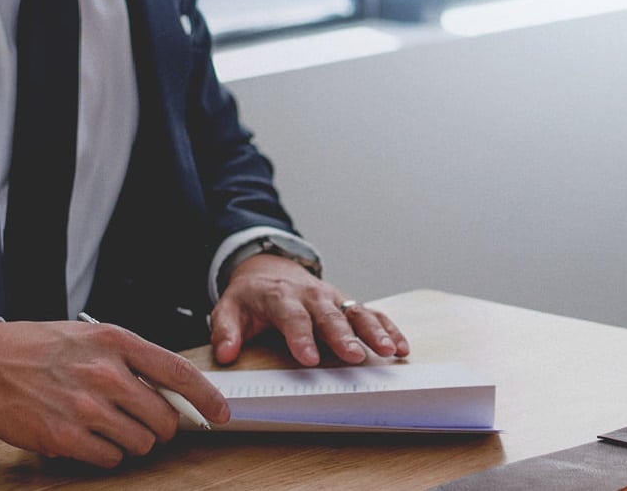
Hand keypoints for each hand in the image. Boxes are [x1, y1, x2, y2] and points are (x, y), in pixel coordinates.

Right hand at [0, 321, 229, 467]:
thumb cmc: (43, 346)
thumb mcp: (94, 337)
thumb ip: (133, 359)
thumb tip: (170, 390)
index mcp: (117, 342)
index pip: (178, 372)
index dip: (206, 397)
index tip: (220, 412)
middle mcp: (106, 373)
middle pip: (163, 418)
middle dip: (162, 426)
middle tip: (147, 421)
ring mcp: (86, 406)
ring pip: (141, 442)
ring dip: (134, 440)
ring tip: (112, 426)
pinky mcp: (64, 436)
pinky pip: (110, 458)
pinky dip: (107, 453)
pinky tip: (91, 437)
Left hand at [210, 254, 409, 365]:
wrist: (268, 266)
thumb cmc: (250, 295)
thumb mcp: (228, 308)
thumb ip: (225, 331)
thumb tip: (225, 354)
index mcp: (280, 297)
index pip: (292, 318)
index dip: (301, 338)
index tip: (308, 358)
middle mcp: (310, 296)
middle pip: (329, 316)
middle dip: (342, 336)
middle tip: (353, 356)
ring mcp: (332, 298)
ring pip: (356, 313)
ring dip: (373, 331)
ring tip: (389, 351)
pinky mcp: (346, 303)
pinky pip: (371, 313)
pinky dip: (388, 327)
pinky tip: (401, 346)